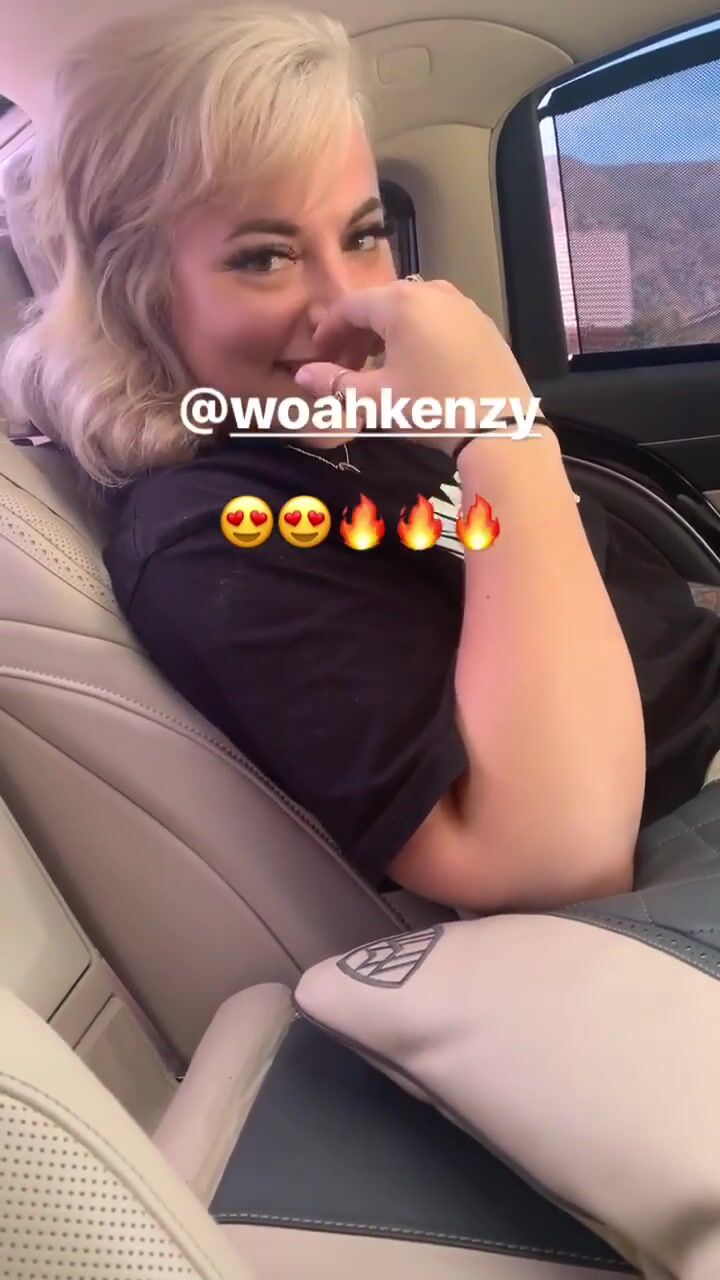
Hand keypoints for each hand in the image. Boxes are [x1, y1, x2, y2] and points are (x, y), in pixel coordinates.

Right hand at [295, 279, 535, 454]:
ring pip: (410, 310)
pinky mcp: (482, 322)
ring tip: (380, 369)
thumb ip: (336, 384)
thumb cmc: (431, 408)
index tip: (319, 358)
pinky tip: (416, 366)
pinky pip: (437, 319)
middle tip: (346, 368)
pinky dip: (417, 335)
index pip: (349, 307)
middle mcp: (431, 290)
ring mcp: (461, 304)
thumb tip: (302, 375)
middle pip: (380, 305)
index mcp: (399, 303)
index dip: (328, 332)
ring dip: (387, 335)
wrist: (500, 426)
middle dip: (357, 334)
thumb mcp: (378, 399)